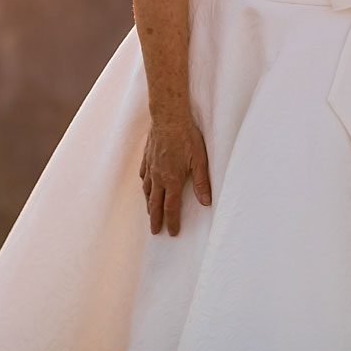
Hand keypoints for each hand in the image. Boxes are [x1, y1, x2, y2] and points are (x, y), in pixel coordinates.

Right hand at [139, 113, 211, 235]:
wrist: (168, 117)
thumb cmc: (186, 136)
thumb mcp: (200, 160)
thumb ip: (202, 182)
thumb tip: (206, 202)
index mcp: (172, 180)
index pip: (171, 207)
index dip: (172, 221)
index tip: (172, 232)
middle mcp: (158, 177)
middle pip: (155, 203)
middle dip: (155, 219)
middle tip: (155, 231)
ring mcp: (150, 167)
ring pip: (147, 191)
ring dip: (149, 204)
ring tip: (150, 212)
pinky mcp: (146, 157)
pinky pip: (143, 176)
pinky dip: (145, 185)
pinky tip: (146, 186)